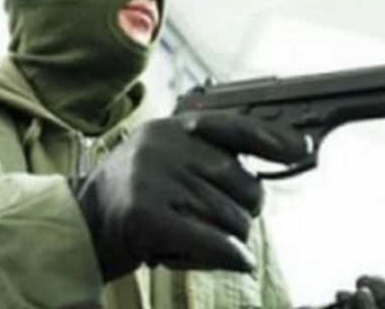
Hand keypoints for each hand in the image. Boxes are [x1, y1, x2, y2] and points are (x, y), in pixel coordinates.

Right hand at [70, 111, 306, 281]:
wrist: (83, 223)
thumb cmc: (137, 195)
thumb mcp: (167, 160)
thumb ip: (208, 159)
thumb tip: (266, 173)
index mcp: (172, 128)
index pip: (231, 125)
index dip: (270, 138)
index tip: (301, 149)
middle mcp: (164, 146)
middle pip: (241, 182)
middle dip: (248, 208)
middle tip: (230, 220)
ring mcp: (153, 178)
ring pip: (230, 216)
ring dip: (232, 237)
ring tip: (203, 238)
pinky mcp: (147, 215)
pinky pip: (213, 240)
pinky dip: (232, 255)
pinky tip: (238, 260)